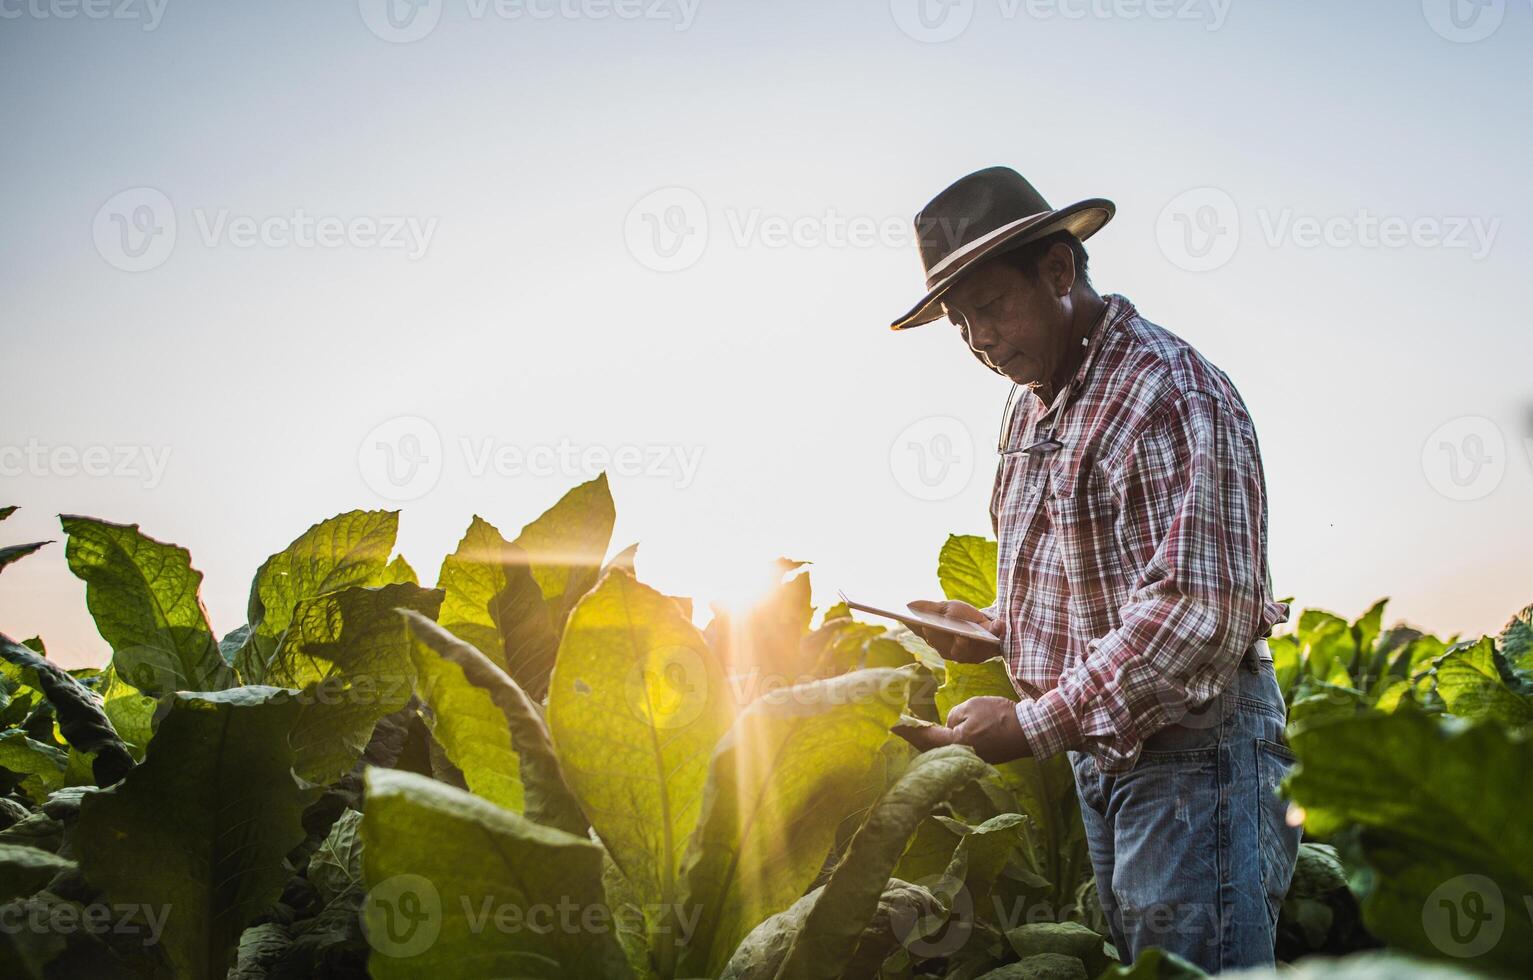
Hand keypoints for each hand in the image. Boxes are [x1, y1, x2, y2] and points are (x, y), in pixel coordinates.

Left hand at [894, 695, 1030, 763]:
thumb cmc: (1000, 716)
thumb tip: (950, 725)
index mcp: (956, 743)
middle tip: (900, 727)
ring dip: (930, 742)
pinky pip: (957, 751)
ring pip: (944, 751)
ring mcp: (972, 760)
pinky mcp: (981, 758)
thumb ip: (954, 716)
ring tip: (917, 731)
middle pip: (931, 749)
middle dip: (916, 738)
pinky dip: (946, 743)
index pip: (924, 737)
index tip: (891, 725)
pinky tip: (942, 736)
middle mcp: (961, 756)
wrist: (1029, 731)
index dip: (906, 730)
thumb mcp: (972, 707)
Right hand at [905, 599, 999, 663]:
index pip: (929, 637)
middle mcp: (952, 652)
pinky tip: (998, 623)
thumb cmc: (962, 618)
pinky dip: (996, 631)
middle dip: (939, 638)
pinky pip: (993, 642)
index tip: (918, 623)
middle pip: (943, 646)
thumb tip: (909, 604)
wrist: (985, 624)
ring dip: (964, 642)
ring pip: (966, 649)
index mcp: (938, 642)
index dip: (924, 632)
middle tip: (932, 627)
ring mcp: (971, 653)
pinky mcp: (990, 649)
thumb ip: (929, 608)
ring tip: (962, 634)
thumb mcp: (945, 608)